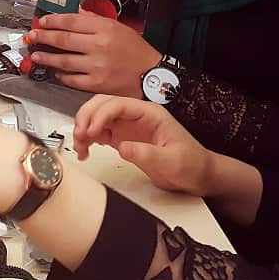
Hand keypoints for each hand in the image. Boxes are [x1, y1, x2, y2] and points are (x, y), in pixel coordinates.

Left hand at [28, 10, 161, 94]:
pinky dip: (62, 76)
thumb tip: (77, 13)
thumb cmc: (136, 51)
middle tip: (31, 36)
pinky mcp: (96, 84)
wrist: (152, 76)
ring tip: (36, 56)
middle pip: (63, 39)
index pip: (72, 21)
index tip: (42, 22)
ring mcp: (96, 66)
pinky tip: (56, 73)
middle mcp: (99, 46)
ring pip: (64, 61)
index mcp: (105, 29)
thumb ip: (96, 20)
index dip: (53, 21)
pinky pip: (72, 79)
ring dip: (47, 58)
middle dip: (43, 37)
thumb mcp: (120, 28)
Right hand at [73, 95, 215, 195]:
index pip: (118, 104)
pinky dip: (88, 139)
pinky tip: (85, 151)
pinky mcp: (122, 139)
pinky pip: (99, 133)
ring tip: (80, 146)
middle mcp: (136, 116)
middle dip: (86, 117)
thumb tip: (122, 147)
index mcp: (149, 113)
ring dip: (84, 128)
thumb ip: (147, 153)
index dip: (101, 115)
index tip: (91, 131)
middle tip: (80, 137)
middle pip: (103, 104)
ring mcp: (128, 126)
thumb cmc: (191, 164)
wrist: (198, 175)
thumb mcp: (172, 161)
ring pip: (97, 117)